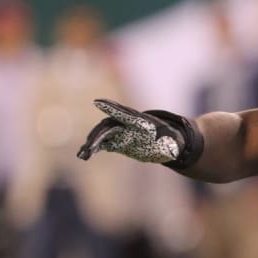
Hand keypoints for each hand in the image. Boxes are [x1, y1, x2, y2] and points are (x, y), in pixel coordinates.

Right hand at [76, 99, 201, 167]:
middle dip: (97, 136)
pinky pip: (104, 143)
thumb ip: (170, 143)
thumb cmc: (172, 141)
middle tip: (88, 147)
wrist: (169, 144)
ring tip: (82, 155)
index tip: (98, 102)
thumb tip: (175, 150)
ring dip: (92, 143)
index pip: (125, 113)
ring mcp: (122, 132)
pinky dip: (95, 148)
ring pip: (103, 135)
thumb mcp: (173, 142)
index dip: (112, 108)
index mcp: (141, 121)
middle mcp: (128, 124)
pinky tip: (85, 155)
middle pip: (109, 126)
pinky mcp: (119, 141)